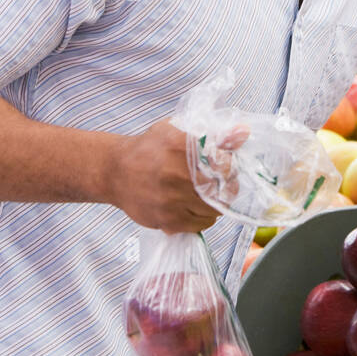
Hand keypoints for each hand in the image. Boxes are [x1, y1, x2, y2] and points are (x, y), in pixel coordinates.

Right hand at [108, 120, 242, 233]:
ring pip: (213, 210)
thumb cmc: (147, 149)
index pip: (223, 161)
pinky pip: (200, 225)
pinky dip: (204, 218)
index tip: (228, 167)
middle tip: (223, 185)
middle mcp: (176, 173)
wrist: (113, 171)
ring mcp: (171, 199)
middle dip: (228, 188)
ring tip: (208, 196)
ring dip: (216, 204)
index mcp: (181, 146)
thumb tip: (243, 132)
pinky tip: (195, 207)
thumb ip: (210, 133)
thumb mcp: (175, 130)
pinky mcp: (166, 219)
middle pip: (222, 188)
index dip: (231, 167)